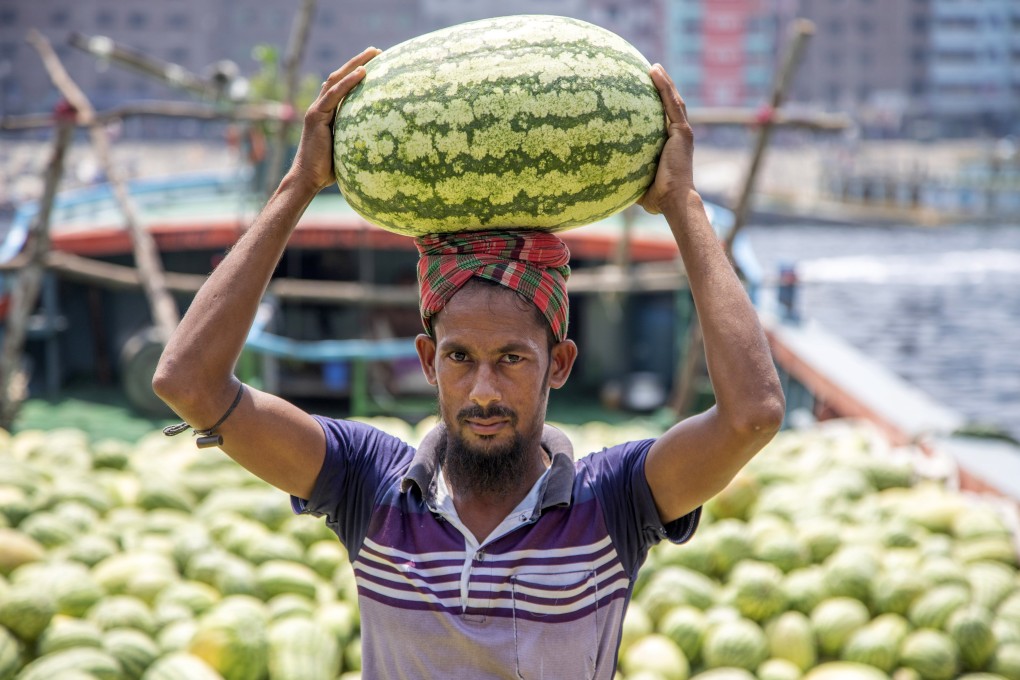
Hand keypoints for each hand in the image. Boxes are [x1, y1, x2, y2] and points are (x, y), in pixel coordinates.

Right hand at [287, 47, 381, 192]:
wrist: (308, 179)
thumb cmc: (328, 170)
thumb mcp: (347, 149)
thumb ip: (356, 139)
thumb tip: (381, 141)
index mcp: (327, 113)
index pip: (342, 86)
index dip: (357, 73)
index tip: (376, 63)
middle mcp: (320, 107)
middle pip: (339, 76)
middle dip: (358, 61)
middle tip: (377, 51)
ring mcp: (316, 110)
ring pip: (336, 80)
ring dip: (356, 65)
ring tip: (374, 54)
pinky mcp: (316, 117)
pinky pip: (334, 95)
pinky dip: (348, 83)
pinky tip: (363, 73)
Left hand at [638, 64, 695, 215]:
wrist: (672, 201)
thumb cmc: (654, 197)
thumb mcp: (636, 180)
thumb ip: (624, 172)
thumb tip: (599, 174)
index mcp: (670, 144)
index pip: (663, 119)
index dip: (656, 104)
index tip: (642, 92)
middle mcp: (678, 136)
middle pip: (669, 105)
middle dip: (661, 87)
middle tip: (649, 71)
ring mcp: (682, 133)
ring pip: (673, 100)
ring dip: (664, 82)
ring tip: (653, 66)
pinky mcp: (682, 132)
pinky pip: (672, 104)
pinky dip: (664, 86)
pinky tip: (654, 71)